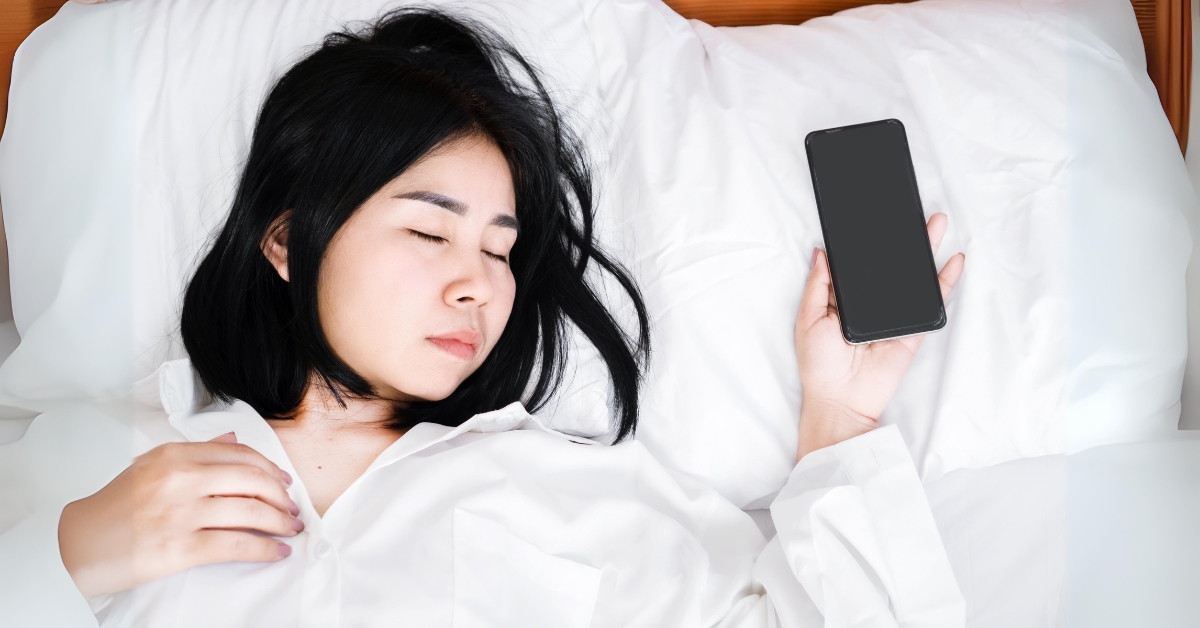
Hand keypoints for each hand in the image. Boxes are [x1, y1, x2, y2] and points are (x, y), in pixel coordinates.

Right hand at [58, 433, 302, 597]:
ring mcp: (182, 513)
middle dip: (281, 496)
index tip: (283, 481)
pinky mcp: (181, 547)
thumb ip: (195, 452)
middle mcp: (181, 479)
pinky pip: (236, 545)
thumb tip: (232, 439)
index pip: (239, 454)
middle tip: (292, 508)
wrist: (79, 543)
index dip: (269, 469)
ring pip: (251, 511)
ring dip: (280, 522)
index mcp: (175, 455)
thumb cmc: (115, 506)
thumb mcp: (150, 465)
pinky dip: (264, 549)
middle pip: (252, 480)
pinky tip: (277, 551)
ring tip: (291, 528)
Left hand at [795, 213, 964, 459]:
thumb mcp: (808, 318)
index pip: (858, 265)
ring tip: (937, 223)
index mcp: (842, 300)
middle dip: (902, 239)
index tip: (875, 218)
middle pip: (889, 266)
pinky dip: (944, 281)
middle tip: (911, 211)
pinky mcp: (912, 330)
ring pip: (913, 277)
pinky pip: (931, 302)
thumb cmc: (819, 365)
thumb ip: (818, 285)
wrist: (841, 400)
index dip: (866, 244)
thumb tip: (821, 252)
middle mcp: (870, 305)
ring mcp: (894, 315)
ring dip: (926, 251)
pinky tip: (954, 260)